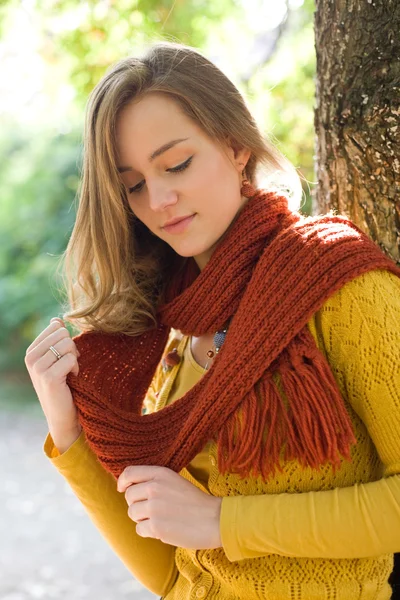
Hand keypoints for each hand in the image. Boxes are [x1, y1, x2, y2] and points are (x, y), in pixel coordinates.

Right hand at [25, 317, 81, 451]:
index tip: (66, 356)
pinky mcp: (48, 377)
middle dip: (73, 348)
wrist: (62, 414)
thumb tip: (56, 319)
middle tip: (70, 365)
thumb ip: (56, 339)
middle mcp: (30, 357)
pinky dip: (77, 368)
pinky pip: (71, 359)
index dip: (67, 339)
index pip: (56, 326)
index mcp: (31, 350)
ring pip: (68, 345)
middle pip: (63, 334)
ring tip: (70, 372)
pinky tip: (71, 379)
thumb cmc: (64, 385)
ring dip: (75, 359)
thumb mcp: (57, 359)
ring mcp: (37, 368)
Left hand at [117, 465, 221, 548]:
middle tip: (152, 510)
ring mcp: (154, 507)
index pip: (129, 473)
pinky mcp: (155, 526)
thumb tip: (130, 488)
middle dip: (136, 504)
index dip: (122, 482)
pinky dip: (148, 531)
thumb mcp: (175, 481)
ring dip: (142, 519)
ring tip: (160, 519)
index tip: (123, 489)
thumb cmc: (196, 502)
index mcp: (161, 473)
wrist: (215, 519)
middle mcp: (154, 487)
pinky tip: (163, 529)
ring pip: (132, 513)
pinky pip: (139, 529)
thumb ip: (154, 481)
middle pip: (129, 496)